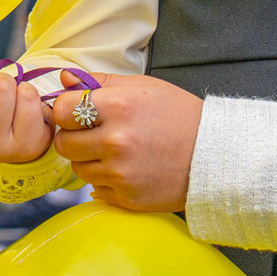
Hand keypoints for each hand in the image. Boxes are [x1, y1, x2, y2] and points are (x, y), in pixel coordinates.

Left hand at [47, 74, 203, 212]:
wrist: (215, 155)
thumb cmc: (180, 116)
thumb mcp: (144, 88)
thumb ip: (100, 82)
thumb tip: (64, 78)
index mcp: (119, 106)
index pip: (62, 110)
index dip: (68, 110)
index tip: (79, 112)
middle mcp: (116, 140)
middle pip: (64, 143)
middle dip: (75, 137)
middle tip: (97, 133)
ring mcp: (120, 173)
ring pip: (78, 168)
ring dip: (90, 160)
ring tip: (117, 152)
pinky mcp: (126, 197)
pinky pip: (96, 189)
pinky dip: (107, 180)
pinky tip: (129, 168)